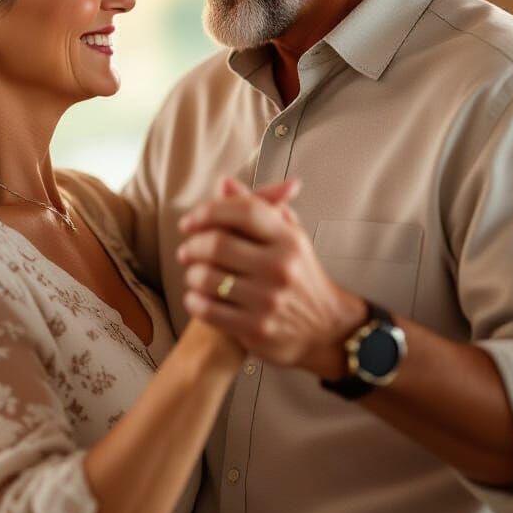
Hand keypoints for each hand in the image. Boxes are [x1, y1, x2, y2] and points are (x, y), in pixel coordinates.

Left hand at [177, 178, 365, 376]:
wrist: (326, 327)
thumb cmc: (300, 275)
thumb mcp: (288, 236)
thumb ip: (257, 207)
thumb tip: (224, 183)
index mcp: (288, 239)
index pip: (243, 211)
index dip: (209, 211)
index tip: (189, 222)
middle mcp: (280, 267)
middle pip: (217, 244)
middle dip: (192, 245)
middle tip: (186, 251)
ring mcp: (268, 300)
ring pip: (206, 278)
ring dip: (191, 274)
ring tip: (194, 274)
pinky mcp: (257, 329)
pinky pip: (207, 310)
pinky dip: (193, 301)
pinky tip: (197, 297)